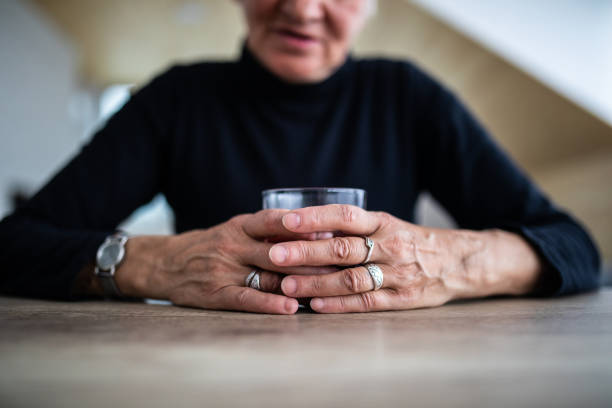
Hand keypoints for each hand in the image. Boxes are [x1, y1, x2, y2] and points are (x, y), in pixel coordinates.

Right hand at [113, 210, 333, 313]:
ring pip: (267, 276)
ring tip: (328, 289)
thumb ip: (268, 231)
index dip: (303, 227)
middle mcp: (233, 244)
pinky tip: (291, 309)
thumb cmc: (211, 245)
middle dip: (312, 259)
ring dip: (299, 283)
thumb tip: (314, 234)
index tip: (333, 232)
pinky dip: (270, 304)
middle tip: (343, 265)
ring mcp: (224, 269)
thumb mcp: (236, 229)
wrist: (165, 263)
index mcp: (240, 225)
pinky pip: (247, 299)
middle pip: (279, 251)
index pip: (275, 221)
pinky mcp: (216, 294)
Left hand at [267, 205, 541, 312]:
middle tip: (275, 255)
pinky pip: (365, 302)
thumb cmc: (412, 241)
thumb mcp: (389, 225)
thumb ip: (355, 228)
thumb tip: (308, 228)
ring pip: (350, 279)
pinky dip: (338, 305)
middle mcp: (389, 246)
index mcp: (384, 222)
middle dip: (305, 253)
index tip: (286, 220)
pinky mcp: (401, 299)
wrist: (458, 262)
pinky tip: (315, 305)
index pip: (345, 216)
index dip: (315, 218)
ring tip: (286, 285)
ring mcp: (396, 274)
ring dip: (316, 283)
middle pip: (342, 249)